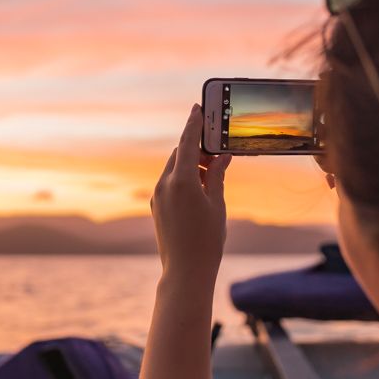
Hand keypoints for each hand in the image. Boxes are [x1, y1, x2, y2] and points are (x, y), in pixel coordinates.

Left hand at [150, 103, 232, 282]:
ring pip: (174, 168)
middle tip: (215, 149)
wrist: (185, 271)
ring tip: (211, 171)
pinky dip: (183, 178)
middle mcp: (165, 184)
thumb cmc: (206, 239)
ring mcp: (158, 196)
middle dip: (196, 148)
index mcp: (181, 180)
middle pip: (179, 154)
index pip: (187, 142)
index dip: (193, 123)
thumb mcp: (217, 203)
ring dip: (190, 164)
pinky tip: (200, 187)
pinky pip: (170, 183)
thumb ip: (216, 176)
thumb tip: (221, 157)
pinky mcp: (157, 207)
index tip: (197, 108)